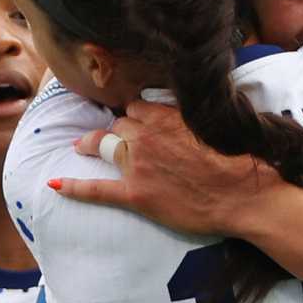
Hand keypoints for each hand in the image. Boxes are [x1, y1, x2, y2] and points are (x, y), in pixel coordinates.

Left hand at [53, 101, 282, 238]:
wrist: (246, 195)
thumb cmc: (242, 161)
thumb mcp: (218, 123)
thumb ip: (194, 115)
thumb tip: (193, 107)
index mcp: (168, 117)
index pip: (137, 107)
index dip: (135, 116)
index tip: (136, 121)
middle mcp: (148, 136)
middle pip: (120, 125)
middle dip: (118, 130)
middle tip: (114, 138)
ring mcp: (138, 166)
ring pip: (106, 145)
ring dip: (95, 144)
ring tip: (83, 146)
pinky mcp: (136, 195)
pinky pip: (96, 189)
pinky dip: (73, 186)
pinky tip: (55, 183)